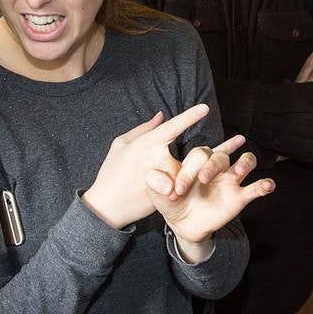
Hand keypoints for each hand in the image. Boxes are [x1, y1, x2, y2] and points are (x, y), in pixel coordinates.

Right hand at [82, 105, 211, 229]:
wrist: (107, 205)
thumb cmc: (111, 171)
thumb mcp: (120, 144)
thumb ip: (144, 129)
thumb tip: (162, 116)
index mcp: (147, 144)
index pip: (173, 127)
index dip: (190, 116)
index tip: (205, 108)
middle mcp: (158, 159)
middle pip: (182, 153)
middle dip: (177, 161)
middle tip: (151, 173)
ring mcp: (165, 178)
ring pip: (180, 171)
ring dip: (172, 175)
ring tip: (145, 183)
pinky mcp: (168, 195)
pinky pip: (178, 186)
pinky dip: (171, 187)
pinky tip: (149, 191)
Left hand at [146, 134, 273, 261]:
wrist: (184, 225)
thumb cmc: (171, 202)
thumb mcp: (158, 194)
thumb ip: (155, 183)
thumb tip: (162, 181)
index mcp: (196, 161)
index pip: (198, 155)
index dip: (188, 170)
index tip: (177, 190)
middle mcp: (215, 167)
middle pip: (220, 155)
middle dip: (211, 165)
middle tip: (202, 180)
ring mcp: (230, 181)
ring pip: (246, 162)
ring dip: (244, 162)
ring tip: (238, 171)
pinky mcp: (239, 197)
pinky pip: (256, 188)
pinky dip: (264, 185)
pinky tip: (267, 185)